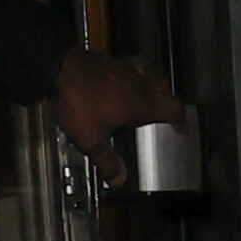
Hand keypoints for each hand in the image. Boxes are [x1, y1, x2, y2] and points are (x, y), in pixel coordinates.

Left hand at [51, 46, 184, 185]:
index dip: (181, 119)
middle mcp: (138, 85)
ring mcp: (124, 70)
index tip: (181, 125)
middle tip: (160, 110)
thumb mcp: (92, 140)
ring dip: (145, 89)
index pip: (174, 109)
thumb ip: (107, 162)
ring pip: (145, 77)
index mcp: (143, 104)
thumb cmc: (79, 99)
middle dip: (165, 99)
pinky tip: (111, 90)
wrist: (59, 68)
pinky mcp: (108, 62)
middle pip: (165, 88)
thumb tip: (118, 178)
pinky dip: (125, 81)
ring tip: (135, 100)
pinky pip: (126, 70)